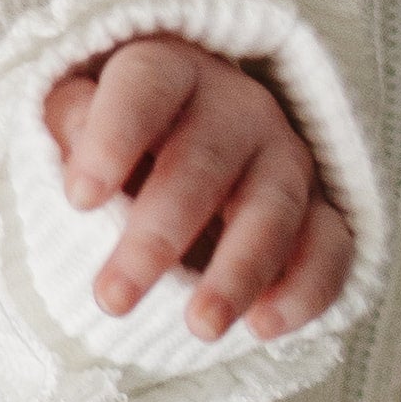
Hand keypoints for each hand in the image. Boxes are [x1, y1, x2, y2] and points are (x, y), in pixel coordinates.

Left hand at [43, 38, 354, 342]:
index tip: (78, 200)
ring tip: (199, 327)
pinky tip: (264, 328)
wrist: (182, 155)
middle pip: (203, 164)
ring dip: (237, 272)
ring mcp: (286, 160)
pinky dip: (304, 288)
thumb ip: (70, 125)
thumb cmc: (116, 139)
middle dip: (158, 236)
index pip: (147, 87)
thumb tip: (74, 161)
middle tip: (112, 298)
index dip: (114, 138)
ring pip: (272, 211)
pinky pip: (330, 247)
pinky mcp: (322, 211)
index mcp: (171, 73)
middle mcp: (237, 110)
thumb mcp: (76, 116)